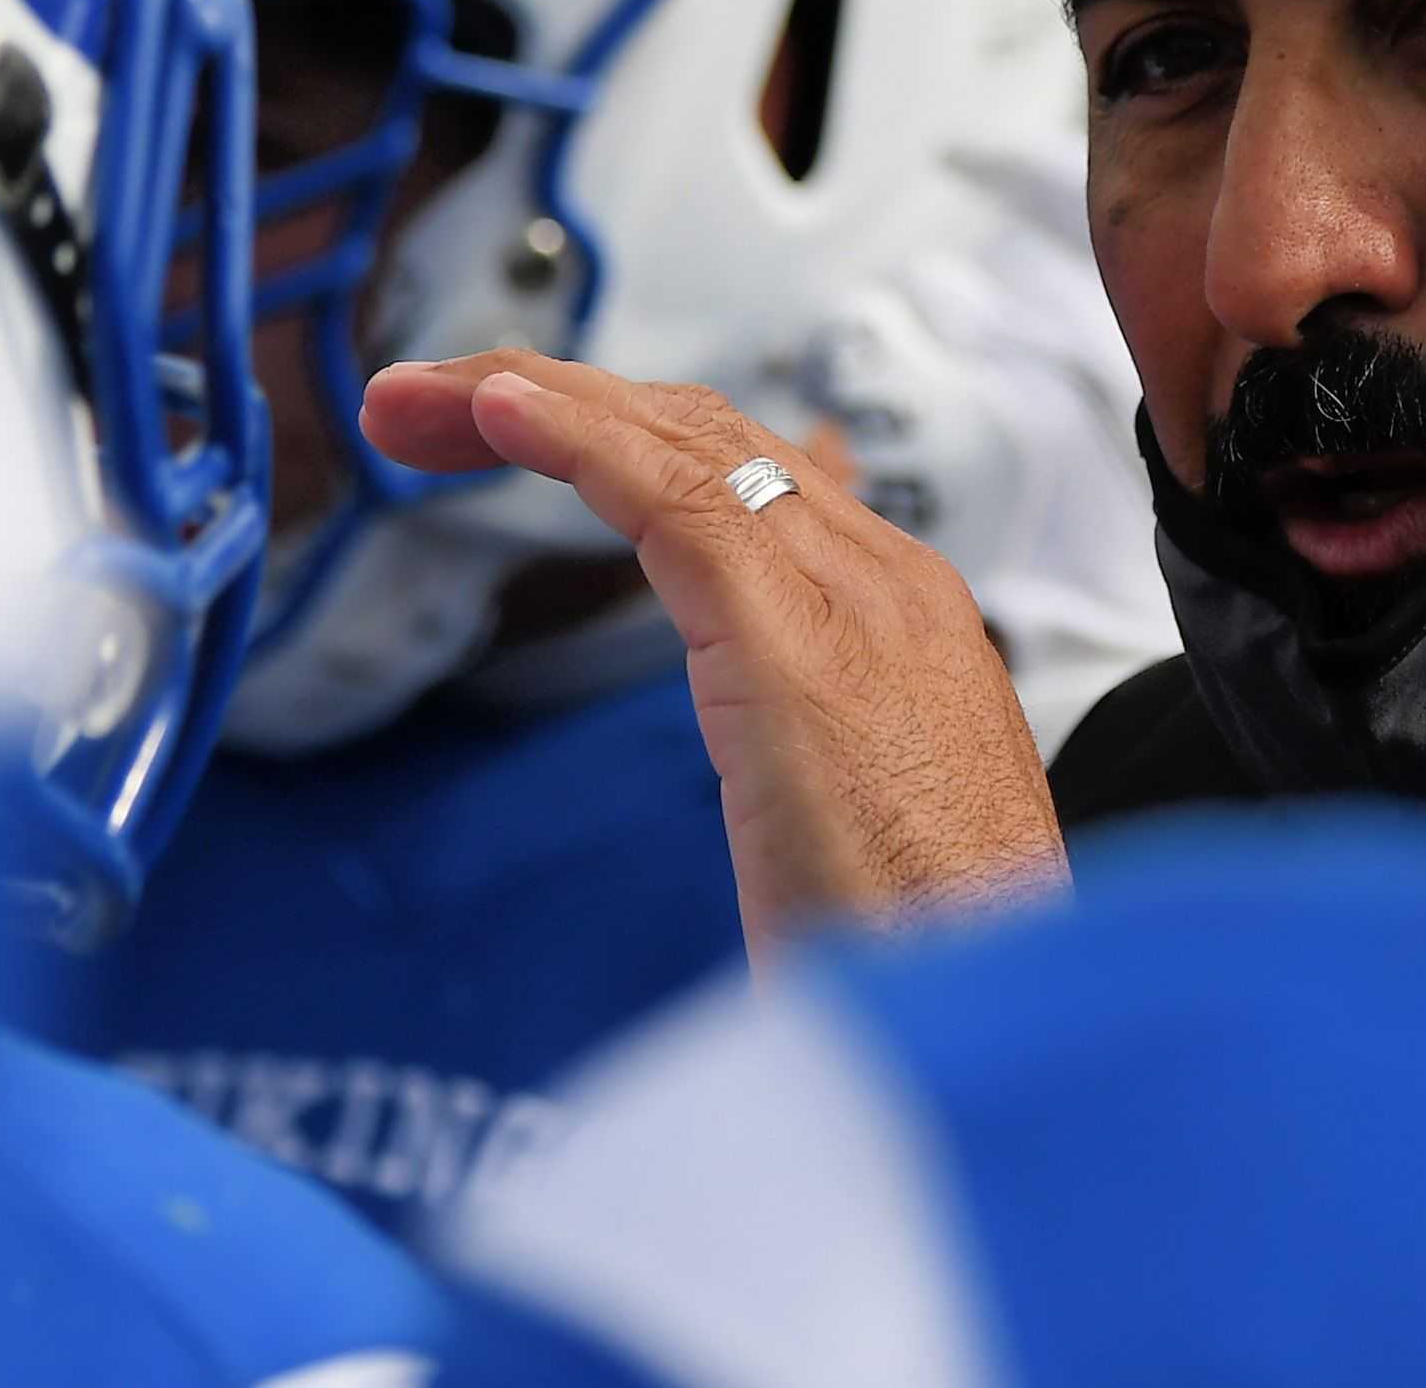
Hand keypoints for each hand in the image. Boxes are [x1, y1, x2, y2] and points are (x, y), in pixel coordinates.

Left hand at [360, 351, 1068, 962]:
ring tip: (425, 402)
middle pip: (704, 439)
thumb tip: (749, 718)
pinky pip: (674, 499)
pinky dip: (579, 441)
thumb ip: (796, 745)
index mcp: (903, 617)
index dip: (618, 435)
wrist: (1001, 1024)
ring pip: (682, 447)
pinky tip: (499, 412)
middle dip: (558, 402)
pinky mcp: (796, 647)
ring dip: (535, 404)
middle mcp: (886, 583)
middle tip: (428, 409)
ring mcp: (852, 603)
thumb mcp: (851, 824)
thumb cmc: (925, 958)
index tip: (507, 429)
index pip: (748, 473)